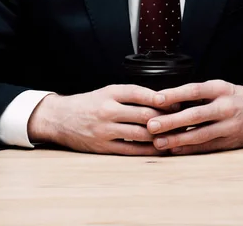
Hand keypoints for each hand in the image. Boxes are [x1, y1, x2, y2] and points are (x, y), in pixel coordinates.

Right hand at [27, 85, 167, 155]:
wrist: (60, 118)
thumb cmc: (89, 104)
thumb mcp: (108, 92)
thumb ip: (131, 95)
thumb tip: (162, 100)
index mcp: (110, 93)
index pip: (140, 93)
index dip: (161, 99)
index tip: (177, 102)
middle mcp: (107, 110)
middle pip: (144, 115)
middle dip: (165, 119)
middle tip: (182, 120)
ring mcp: (105, 130)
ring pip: (140, 134)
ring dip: (160, 135)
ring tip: (175, 135)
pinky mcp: (103, 147)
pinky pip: (131, 150)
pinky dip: (148, 150)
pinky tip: (160, 148)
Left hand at [147, 80, 242, 154]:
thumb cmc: (234, 98)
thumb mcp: (219, 88)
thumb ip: (196, 95)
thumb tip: (165, 100)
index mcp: (220, 89)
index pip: (194, 91)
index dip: (174, 94)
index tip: (156, 99)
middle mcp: (225, 107)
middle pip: (195, 115)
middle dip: (171, 121)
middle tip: (151, 125)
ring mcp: (229, 126)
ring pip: (200, 134)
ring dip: (177, 139)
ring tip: (158, 142)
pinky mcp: (230, 142)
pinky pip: (207, 147)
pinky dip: (189, 149)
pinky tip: (174, 149)